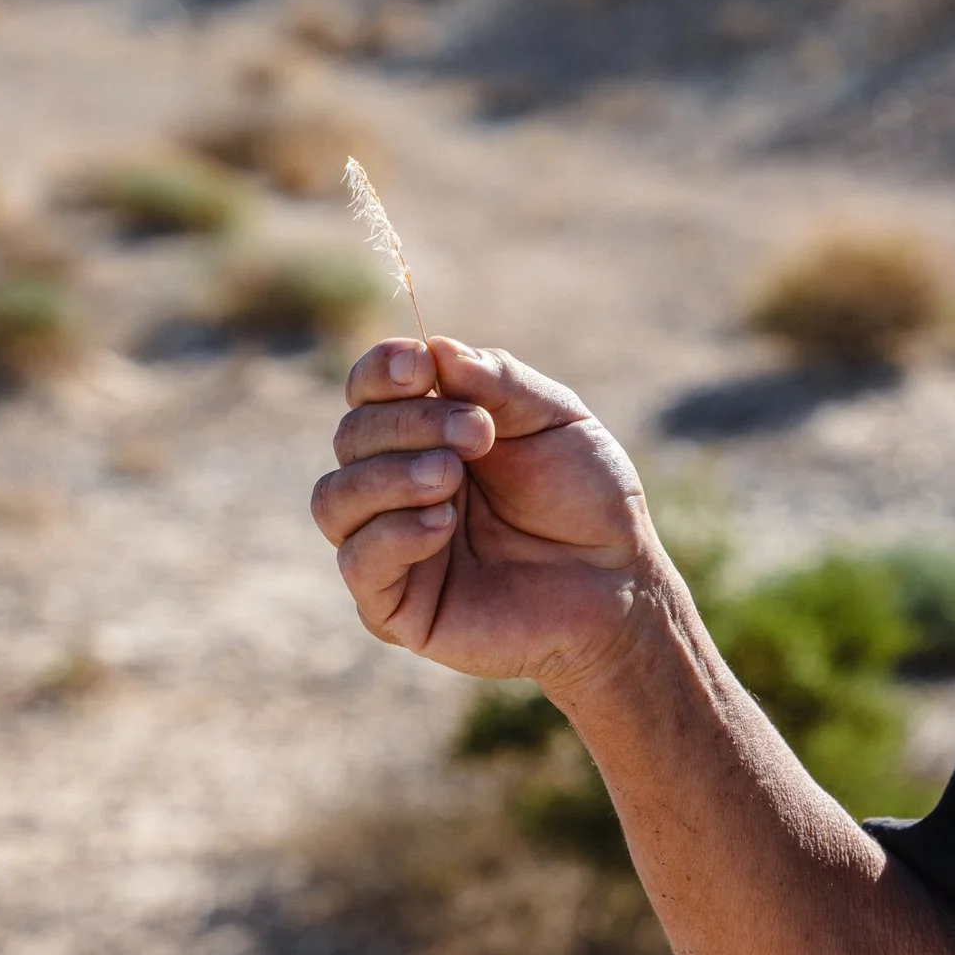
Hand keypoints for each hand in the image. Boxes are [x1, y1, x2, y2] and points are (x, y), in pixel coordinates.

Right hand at [312, 337, 662, 696]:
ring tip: (452, 476)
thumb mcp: (555, 418)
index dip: (381, 371)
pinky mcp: (397, 607)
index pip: (368, 391)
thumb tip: (434, 347)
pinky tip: (443, 523)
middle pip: (350, 436)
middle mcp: (398, 485)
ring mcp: (392, 546)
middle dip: (408, 424)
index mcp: (430, 432)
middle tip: (476, 434)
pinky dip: (393, 533)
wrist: (620, 581)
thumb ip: (496, 380)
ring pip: (334, 499)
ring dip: (388, 476)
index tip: (421, 367)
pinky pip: (357, 563)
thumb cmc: (589, 496)